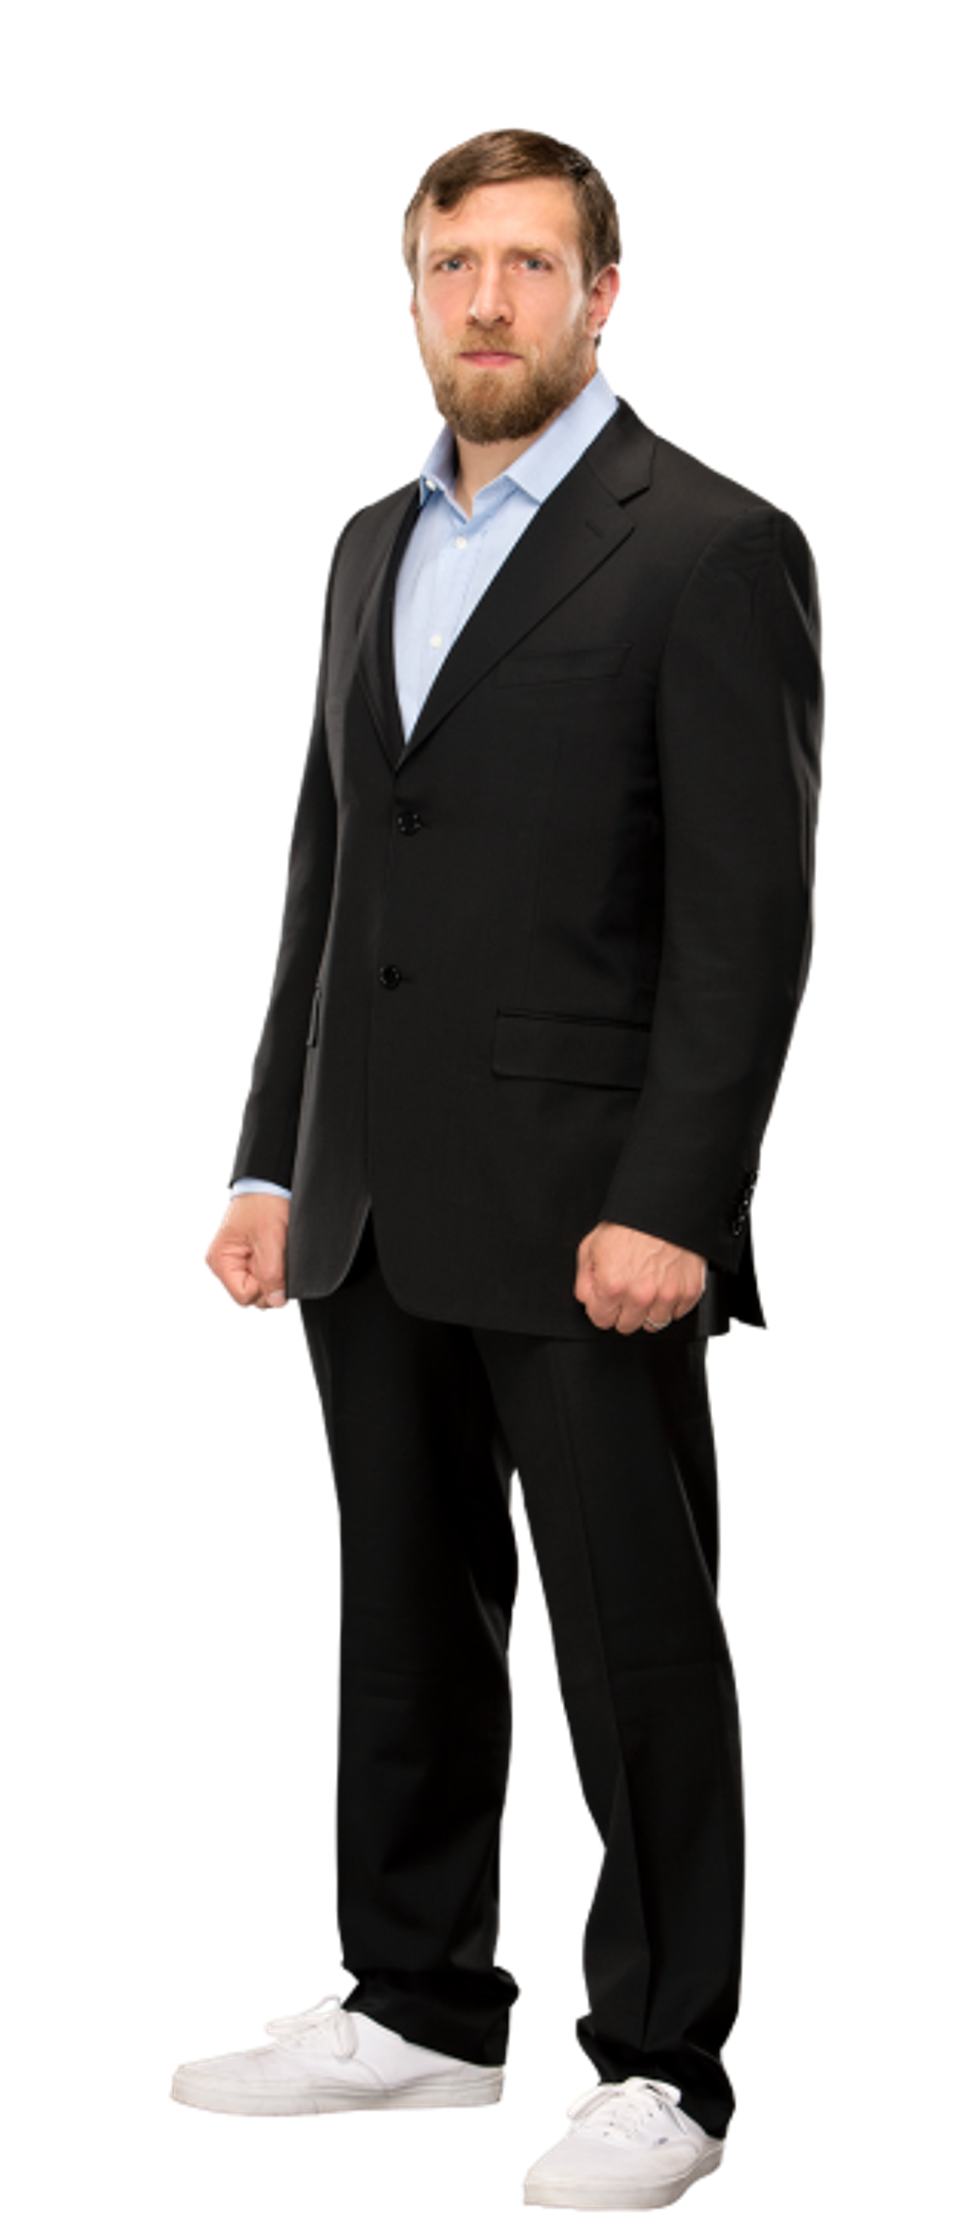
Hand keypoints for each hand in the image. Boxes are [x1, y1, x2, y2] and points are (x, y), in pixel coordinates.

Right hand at [201, 1195, 290, 1312]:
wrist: (266, 1183)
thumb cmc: (263, 1203)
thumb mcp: (271, 1238)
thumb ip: (272, 1273)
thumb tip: (277, 1303)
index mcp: (219, 1261)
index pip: (243, 1298)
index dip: (265, 1291)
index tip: (278, 1274)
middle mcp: (219, 1265)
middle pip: (247, 1298)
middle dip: (267, 1287)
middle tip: (279, 1263)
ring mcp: (229, 1264)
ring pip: (253, 1290)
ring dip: (269, 1279)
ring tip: (275, 1256)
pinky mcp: (240, 1261)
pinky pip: (255, 1279)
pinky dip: (268, 1273)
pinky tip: (272, 1257)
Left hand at [574, 1221, 706, 1334]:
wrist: (664, 1207)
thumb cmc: (629, 1224)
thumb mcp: (590, 1247)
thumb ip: (584, 1280)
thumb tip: (587, 1299)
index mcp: (612, 1285)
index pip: (601, 1321)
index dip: (602, 1307)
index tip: (607, 1297)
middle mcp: (640, 1295)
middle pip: (627, 1326)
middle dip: (623, 1311)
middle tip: (627, 1289)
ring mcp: (667, 1296)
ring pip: (653, 1324)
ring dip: (649, 1310)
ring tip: (648, 1286)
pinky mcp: (689, 1292)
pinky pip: (677, 1313)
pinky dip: (671, 1303)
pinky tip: (664, 1283)